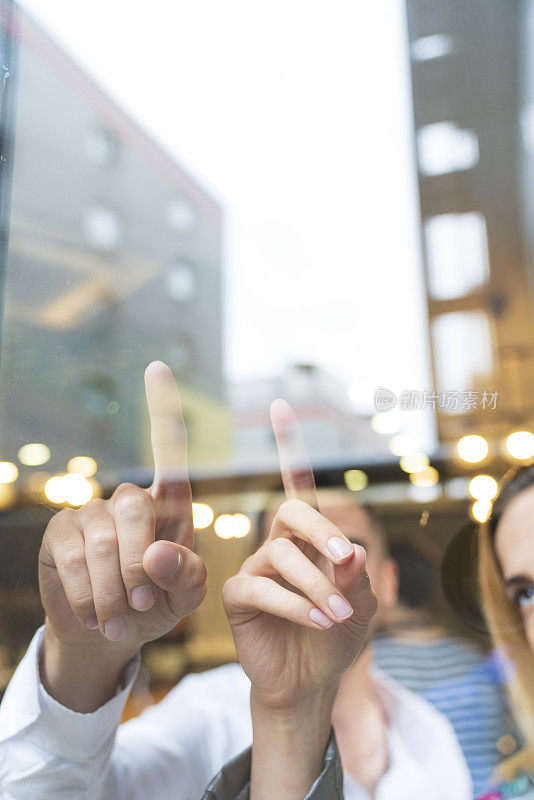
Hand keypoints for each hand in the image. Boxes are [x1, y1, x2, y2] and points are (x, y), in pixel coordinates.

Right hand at [39, 362, 205, 668]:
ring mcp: (91, 513)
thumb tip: (156, 552)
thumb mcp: (185, 595)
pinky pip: (74, 561)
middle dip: (140, 565)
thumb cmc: (157, 605)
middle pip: (135, 507)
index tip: (157, 365)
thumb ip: (186, 574)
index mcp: (169, 505)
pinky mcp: (60, 534)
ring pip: (103, 542)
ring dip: (114, 591)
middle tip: (143, 604)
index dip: (162, 409)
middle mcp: (129, 500)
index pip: (168, 451)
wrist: (109, 634)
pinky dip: (90, 597)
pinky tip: (97, 615)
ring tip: (120, 619)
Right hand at [222, 399, 376, 710]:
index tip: (279, 407)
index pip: (299, 485)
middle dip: (320, 530)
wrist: (312, 682)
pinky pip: (260, 586)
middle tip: (345, 559)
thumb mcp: (362, 606)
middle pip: (291, 512)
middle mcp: (279, 544)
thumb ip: (358, 578)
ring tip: (338, 615)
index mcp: (309, 538)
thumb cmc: (338, 637)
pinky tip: (317, 622)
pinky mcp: (237, 595)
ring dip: (315, 585)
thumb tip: (353, 549)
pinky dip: (293, 604)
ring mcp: (256, 568)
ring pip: (281, 555)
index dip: (289, 447)